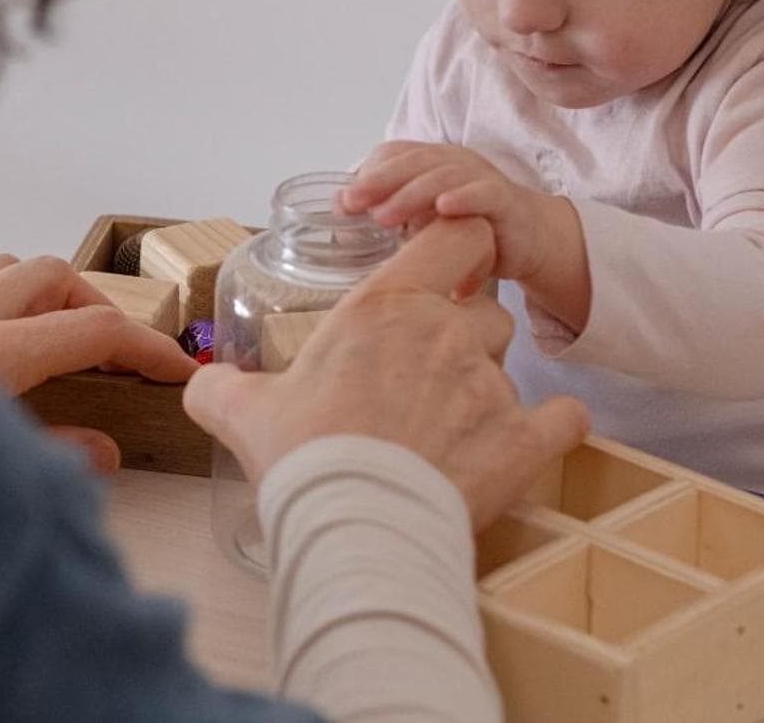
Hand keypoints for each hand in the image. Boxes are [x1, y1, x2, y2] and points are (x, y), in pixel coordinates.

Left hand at [0, 254, 197, 472]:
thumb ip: (58, 457)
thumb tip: (105, 450)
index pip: (95, 330)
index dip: (149, 348)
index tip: (176, 369)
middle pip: (55, 277)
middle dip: (98, 310)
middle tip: (116, 359)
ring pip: (6, 270)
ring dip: (47, 297)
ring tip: (63, 345)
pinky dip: (0, 303)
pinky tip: (4, 347)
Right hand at [181, 218, 588, 529]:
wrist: (352, 525)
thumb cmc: (301, 458)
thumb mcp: (242, 411)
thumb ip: (221, 387)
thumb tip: (200, 383)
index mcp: (386, 307)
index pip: (455, 238)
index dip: (459, 246)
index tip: (448, 268)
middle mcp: (447, 333)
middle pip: (484, 312)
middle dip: (464, 338)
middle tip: (425, 381)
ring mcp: (492, 386)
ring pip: (511, 365)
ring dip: (492, 385)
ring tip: (455, 427)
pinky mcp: (524, 441)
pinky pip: (563, 418)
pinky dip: (552, 426)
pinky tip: (531, 438)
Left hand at [339, 141, 572, 286]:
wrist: (528, 240)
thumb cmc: (470, 226)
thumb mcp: (424, 222)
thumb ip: (388, 214)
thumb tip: (339, 216)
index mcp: (433, 162)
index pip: (395, 155)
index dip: (368, 174)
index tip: (343, 203)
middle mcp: (456, 162)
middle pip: (414, 161)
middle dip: (379, 181)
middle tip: (352, 205)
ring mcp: (482, 178)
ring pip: (444, 176)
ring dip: (411, 194)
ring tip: (384, 217)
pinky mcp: (507, 201)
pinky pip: (486, 194)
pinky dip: (465, 198)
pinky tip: (444, 207)